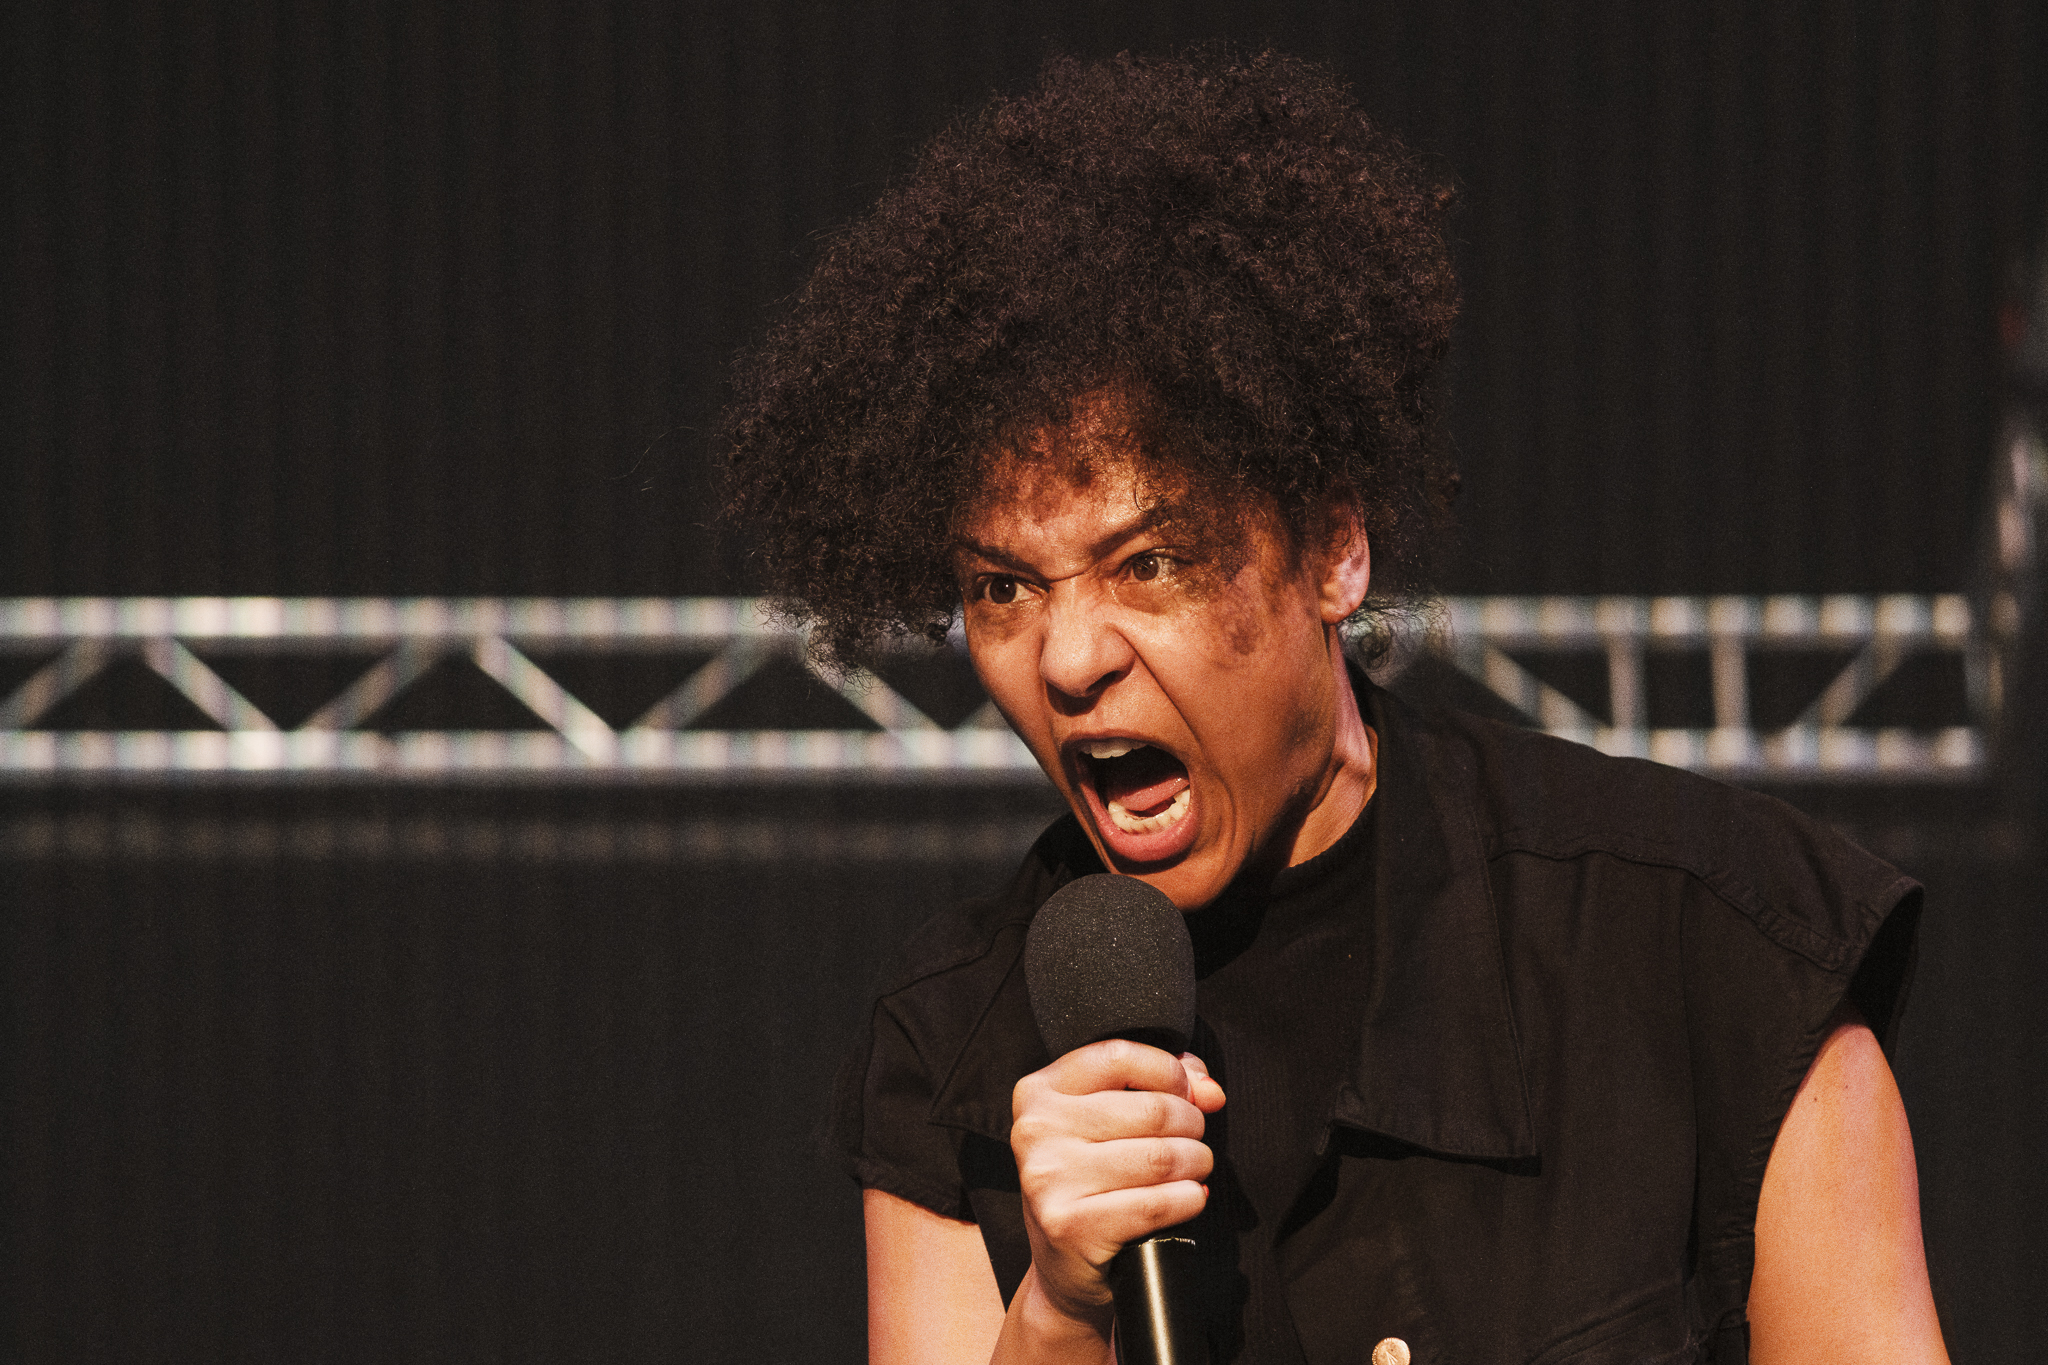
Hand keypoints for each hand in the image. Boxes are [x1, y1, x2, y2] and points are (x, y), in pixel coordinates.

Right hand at [1008, 1040, 1226, 1329]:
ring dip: (1196, 1163)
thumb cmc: (1092, 1181)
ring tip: (1194, 1169)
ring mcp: (1049, 1180)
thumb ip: (1160, 1087)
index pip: (1119, 1056)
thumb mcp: (1110, 1123)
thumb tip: (1208, 1089)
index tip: (1188, 1093)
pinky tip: (1189, 1198)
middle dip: (1192, 1126)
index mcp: (1039, 1093)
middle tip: (1194, 1142)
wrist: (1065, 1265)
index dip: (1169, 1072)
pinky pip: (1156, 1204)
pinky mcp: (1071, 1226)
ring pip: (1160, 1157)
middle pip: (1152, 1109)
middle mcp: (1036, 1131)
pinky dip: (1188, 1200)